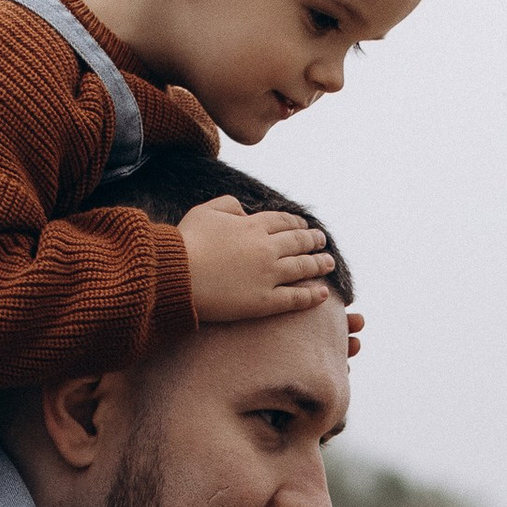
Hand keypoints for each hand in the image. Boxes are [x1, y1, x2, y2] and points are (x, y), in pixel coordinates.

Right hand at [179, 197, 337, 322]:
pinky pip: (295, 298)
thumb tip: (244, 210)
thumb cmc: (186, 243)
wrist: (178, 275)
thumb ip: (228, 205)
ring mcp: (268, 276)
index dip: (296, 223)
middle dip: (313, 240)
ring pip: (302, 267)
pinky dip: (311, 296)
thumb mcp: (205, 211)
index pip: (283, 222)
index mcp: (252, 226)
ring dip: (319, 264)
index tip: (303, 225)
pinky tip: (324, 294)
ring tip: (329, 263)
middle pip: (298, 242)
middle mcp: (266, 248)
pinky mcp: (264, 301)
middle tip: (322, 241)